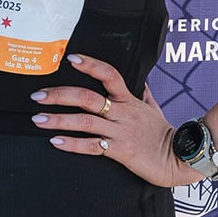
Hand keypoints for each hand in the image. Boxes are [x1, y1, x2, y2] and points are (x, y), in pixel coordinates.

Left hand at [30, 52, 199, 187]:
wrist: (180, 157)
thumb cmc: (163, 132)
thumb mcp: (152, 107)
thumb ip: (141, 93)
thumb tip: (138, 79)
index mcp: (129, 99)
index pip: (109, 74)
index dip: (90, 65)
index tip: (70, 58)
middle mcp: (122, 113)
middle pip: (87, 97)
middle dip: (60, 95)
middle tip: (37, 96)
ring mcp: (120, 132)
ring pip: (85, 121)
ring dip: (58, 120)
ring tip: (38, 119)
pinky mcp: (120, 151)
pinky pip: (92, 146)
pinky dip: (72, 144)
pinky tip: (55, 142)